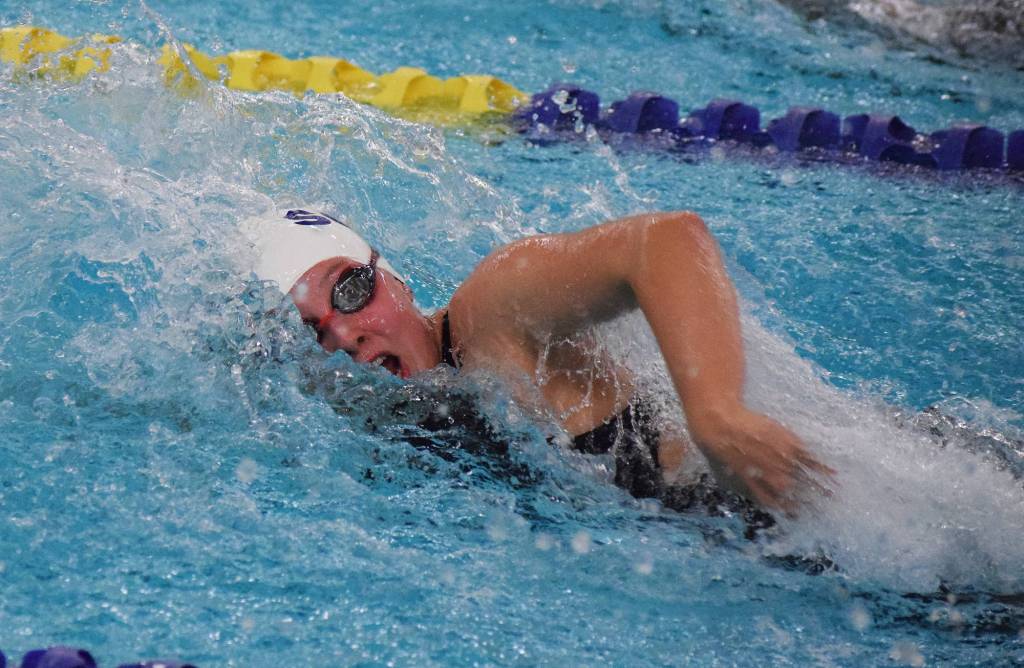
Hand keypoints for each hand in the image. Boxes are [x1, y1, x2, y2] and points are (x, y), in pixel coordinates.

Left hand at [693, 406, 834, 514]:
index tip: (803, 513)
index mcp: (761, 493)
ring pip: (809, 478)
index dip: (795, 511)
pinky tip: (834, 474)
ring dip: (824, 488)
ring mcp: (784, 462)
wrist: (720, 425)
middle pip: (801, 496)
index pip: (783, 507)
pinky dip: (823, 468)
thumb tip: (754, 497)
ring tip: (835, 494)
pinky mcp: (789, 444)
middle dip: (813, 502)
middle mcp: (775, 481)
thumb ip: (745, 491)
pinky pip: (810, 459)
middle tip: (825, 506)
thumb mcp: (726, 480)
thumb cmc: (718, 454)